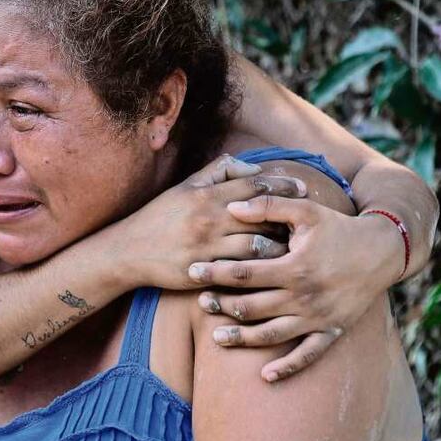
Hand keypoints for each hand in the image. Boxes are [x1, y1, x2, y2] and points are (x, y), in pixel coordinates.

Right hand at [102, 154, 303, 292]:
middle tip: (311, 222)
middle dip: (289, 218)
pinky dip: (261, 270)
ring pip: (257, 245)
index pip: (254, 185)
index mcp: (206, 194)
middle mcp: (209, 218)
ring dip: (281, 247)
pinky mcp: (204, 271)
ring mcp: (207, 246)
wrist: (129, 251)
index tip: (303, 188)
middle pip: (262, 215)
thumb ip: (219, 171)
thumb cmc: (160, 216)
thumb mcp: (185, 186)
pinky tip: (275, 272)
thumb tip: (253, 168)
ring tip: (297, 249)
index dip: (282, 185)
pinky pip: (241, 271)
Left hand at [191, 195, 403, 382]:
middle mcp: (304, 296)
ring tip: (216, 339)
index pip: (244, 273)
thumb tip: (231, 207)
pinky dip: (288, 367)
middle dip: (222, 305)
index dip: (215, 272)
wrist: (383, 250)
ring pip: (272, 334)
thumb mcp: (305, 211)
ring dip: (243, 338)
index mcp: (294, 267)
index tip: (191, 271)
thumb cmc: (339, 227)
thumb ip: (268, 206)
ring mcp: (318, 317)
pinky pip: (309, 355)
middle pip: (252, 306)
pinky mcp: (333, 330)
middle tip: (199, 303)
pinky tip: (266, 376)